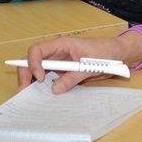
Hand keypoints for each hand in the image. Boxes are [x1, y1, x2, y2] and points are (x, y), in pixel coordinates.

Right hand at [19, 30, 141, 90]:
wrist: (117, 55)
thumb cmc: (105, 53)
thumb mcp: (90, 66)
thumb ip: (73, 77)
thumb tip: (54, 90)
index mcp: (61, 44)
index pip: (37, 50)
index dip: (33, 63)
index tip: (40, 78)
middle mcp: (56, 53)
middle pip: (32, 61)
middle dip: (26, 74)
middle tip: (24, 91)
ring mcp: (58, 62)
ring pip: (38, 70)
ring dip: (32, 82)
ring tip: (31, 97)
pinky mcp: (63, 72)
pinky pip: (50, 78)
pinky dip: (45, 87)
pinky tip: (44, 97)